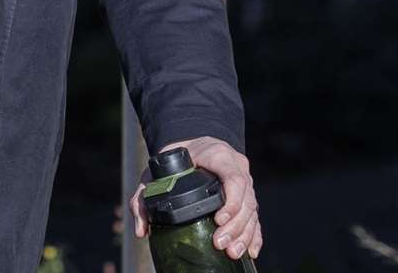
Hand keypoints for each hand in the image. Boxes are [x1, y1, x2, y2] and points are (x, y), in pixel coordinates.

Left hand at [130, 136, 260, 261]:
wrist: (190, 145)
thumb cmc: (172, 160)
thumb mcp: (154, 173)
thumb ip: (143, 198)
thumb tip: (142, 231)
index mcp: (218, 155)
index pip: (234, 178)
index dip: (231, 201)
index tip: (218, 220)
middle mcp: (237, 167)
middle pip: (246, 199)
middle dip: (235, 225)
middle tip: (220, 243)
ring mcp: (245, 181)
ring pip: (252, 209)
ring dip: (244, 234)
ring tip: (232, 252)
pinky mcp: (247, 194)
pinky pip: (255, 215)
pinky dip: (254, 234)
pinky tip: (251, 252)